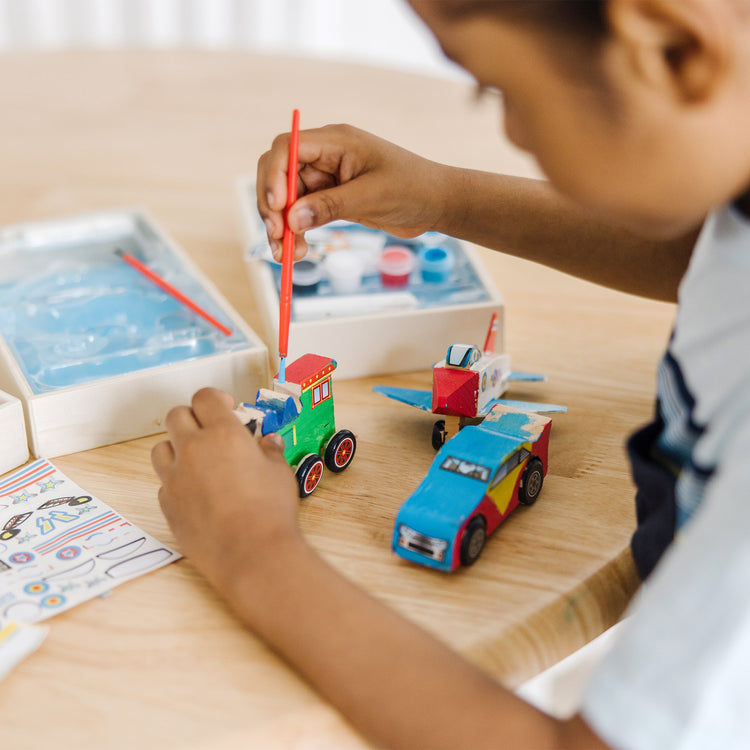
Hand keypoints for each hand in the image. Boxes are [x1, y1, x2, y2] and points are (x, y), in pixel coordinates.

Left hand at [151, 388, 300, 594]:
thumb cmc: (270, 510)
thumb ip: (270, 451)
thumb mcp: (280, 472)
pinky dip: (176, 480)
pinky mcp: (167, 504)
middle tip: (210, 430)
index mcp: (223, 434)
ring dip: (177, 447)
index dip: (214, 399)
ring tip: (198, 460)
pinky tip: (197, 491)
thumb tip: (268, 442)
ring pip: (161, 448)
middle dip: (192, 417)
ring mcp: (175, 477)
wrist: (251, 553)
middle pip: (176, 415)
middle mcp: (193, 450)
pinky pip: (164, 482)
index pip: (205, 397)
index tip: (225, 406)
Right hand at [256, 123, 447, 259]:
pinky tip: (298, 250)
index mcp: (336, 141)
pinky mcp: (331, 199)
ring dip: (281, 225)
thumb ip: (331, 206)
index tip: (277, 208)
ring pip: (287, 199)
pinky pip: (302, 214)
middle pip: (279, 173)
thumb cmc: (414, 188)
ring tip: (286, 254)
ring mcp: (327, 178)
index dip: (274, 176)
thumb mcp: (373, 196)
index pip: (288, 147)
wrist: (437, 203)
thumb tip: (291, 219)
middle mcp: (326, 156)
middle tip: (276, 236)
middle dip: (272, 205)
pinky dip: (295, 232)